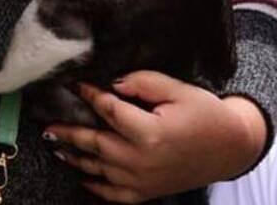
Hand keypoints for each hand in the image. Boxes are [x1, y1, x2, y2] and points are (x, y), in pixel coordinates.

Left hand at [45, 72, 266, 201]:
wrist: (229, 148)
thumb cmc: (206, 114)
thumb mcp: (179, 90)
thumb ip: (145, 83)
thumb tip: (114, 84)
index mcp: (149, 132)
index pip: (109, 110)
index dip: (90, 95)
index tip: (74, 84)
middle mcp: (140, 160)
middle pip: (95, 143)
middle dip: (69, 131)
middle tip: (47, 123)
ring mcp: (141, 180)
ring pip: (98, 168)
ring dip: (74, 156)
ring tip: (55, 144)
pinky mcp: (145, 193)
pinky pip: (111, 193)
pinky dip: (93, 184)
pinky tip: (81, 174)